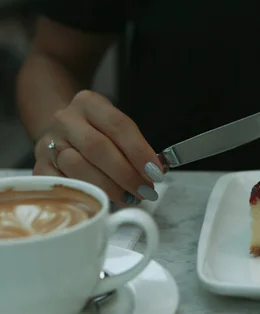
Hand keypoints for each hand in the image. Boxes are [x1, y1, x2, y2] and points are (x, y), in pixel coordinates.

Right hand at [33, 90, 164, 206]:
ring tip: (129, 198)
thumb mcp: (116, 128)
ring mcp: (49, 143)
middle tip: (145, 191)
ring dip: (109, 187)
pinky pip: (63, 184)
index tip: (156, 173)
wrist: (60, 131)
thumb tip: (154, 173)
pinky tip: (104, 201)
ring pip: (78, 167)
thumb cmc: (98, 132)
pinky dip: (86, 195)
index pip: (118, 126)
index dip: (139, 152)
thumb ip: (134, 146)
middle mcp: (65, 119)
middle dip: (126, 173)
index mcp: (89, 103)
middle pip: (98, 148)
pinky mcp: (39, 166)